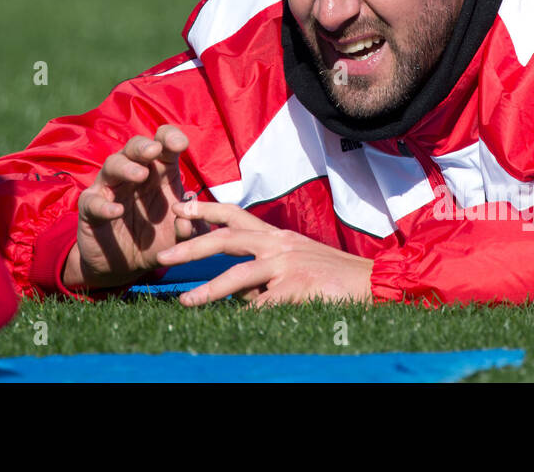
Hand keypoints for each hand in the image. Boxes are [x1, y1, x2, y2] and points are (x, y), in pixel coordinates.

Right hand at [63, 125, 204, 290]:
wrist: (122, 266)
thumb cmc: (154, 241)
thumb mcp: (177, 238)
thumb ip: (188, 231)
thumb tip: (186, 222)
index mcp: (158, 173)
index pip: (162, 145)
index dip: (170, 138)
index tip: (181, 144)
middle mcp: (133, 174)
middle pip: (135, 148)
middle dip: (144, 146)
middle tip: (154, 150)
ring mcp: (110, 189)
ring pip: (112, 166)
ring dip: (126, 167)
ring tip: (140, 174)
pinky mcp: (90, 208)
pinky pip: (93, 201)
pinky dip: (104, 205)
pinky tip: (116, 211)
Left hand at [158, 199, 374, 306]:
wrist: (370, 281)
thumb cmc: (330, 273)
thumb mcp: (293, 259)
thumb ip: (262, 264)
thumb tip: (228, 284)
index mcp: (274, 235)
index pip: (234, 214)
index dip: (205, 209)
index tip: (179, 206)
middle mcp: (277, 244)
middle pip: (227, 239)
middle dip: (192, 246)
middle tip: (163, 255)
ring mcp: (287, 265)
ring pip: (239, 275)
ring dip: (208, 290)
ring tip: (185, 301)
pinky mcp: (297, 288)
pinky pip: (264, 306)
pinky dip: (247, 316)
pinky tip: (232, 326)